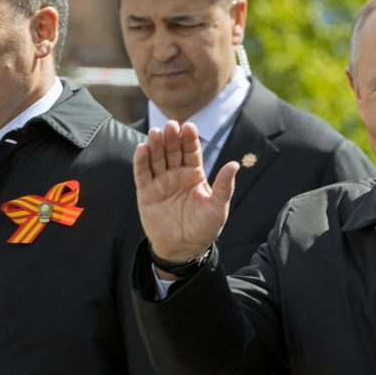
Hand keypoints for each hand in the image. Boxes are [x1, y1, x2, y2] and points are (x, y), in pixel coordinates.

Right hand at [133, 120, 238, 263]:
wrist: (184, 249)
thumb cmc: (204, 228)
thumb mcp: (218, 207)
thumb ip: (224, 186)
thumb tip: (234, 164)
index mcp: (194, 174)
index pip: (191, 151)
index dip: (190, 139)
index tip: (189, 126)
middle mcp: (177, 174)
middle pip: (172, 150)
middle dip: (172, 138)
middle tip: (171, 125)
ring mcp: (160, 182)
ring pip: (157, 158)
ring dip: (155, 145)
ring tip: (156, 132)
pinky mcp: (146, 192)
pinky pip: (142, 174)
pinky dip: (141, 161)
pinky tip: (142, 148)